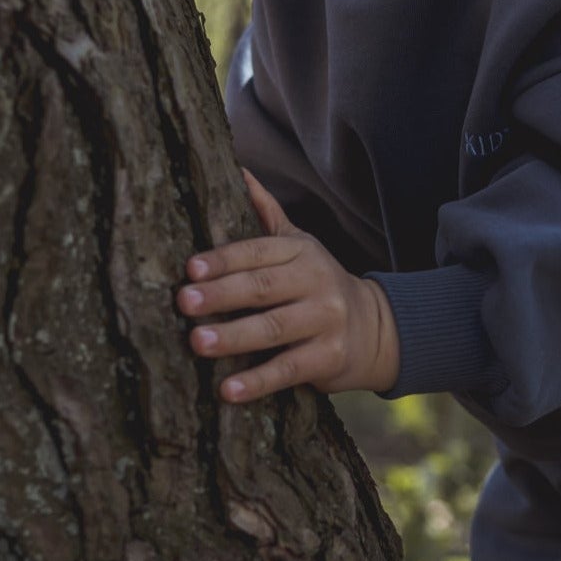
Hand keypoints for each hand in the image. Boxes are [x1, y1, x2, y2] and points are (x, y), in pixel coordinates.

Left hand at [178, 170, 399, 402]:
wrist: (376, 329)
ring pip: (275, 328)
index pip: (259, 252)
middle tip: (184, 302)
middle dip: (223, 294)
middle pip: (263, 288)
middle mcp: (316, 282)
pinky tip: (228, 391)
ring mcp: (326, 321)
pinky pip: (289, 370)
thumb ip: (267, 213)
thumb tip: (237, 168)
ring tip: (198, 343)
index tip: (190, 268)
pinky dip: (258, 381)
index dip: (224, 259)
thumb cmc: (318, 285)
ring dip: (234, 337)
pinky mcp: (330, 358)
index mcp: (302, 252)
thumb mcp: (299, 246)